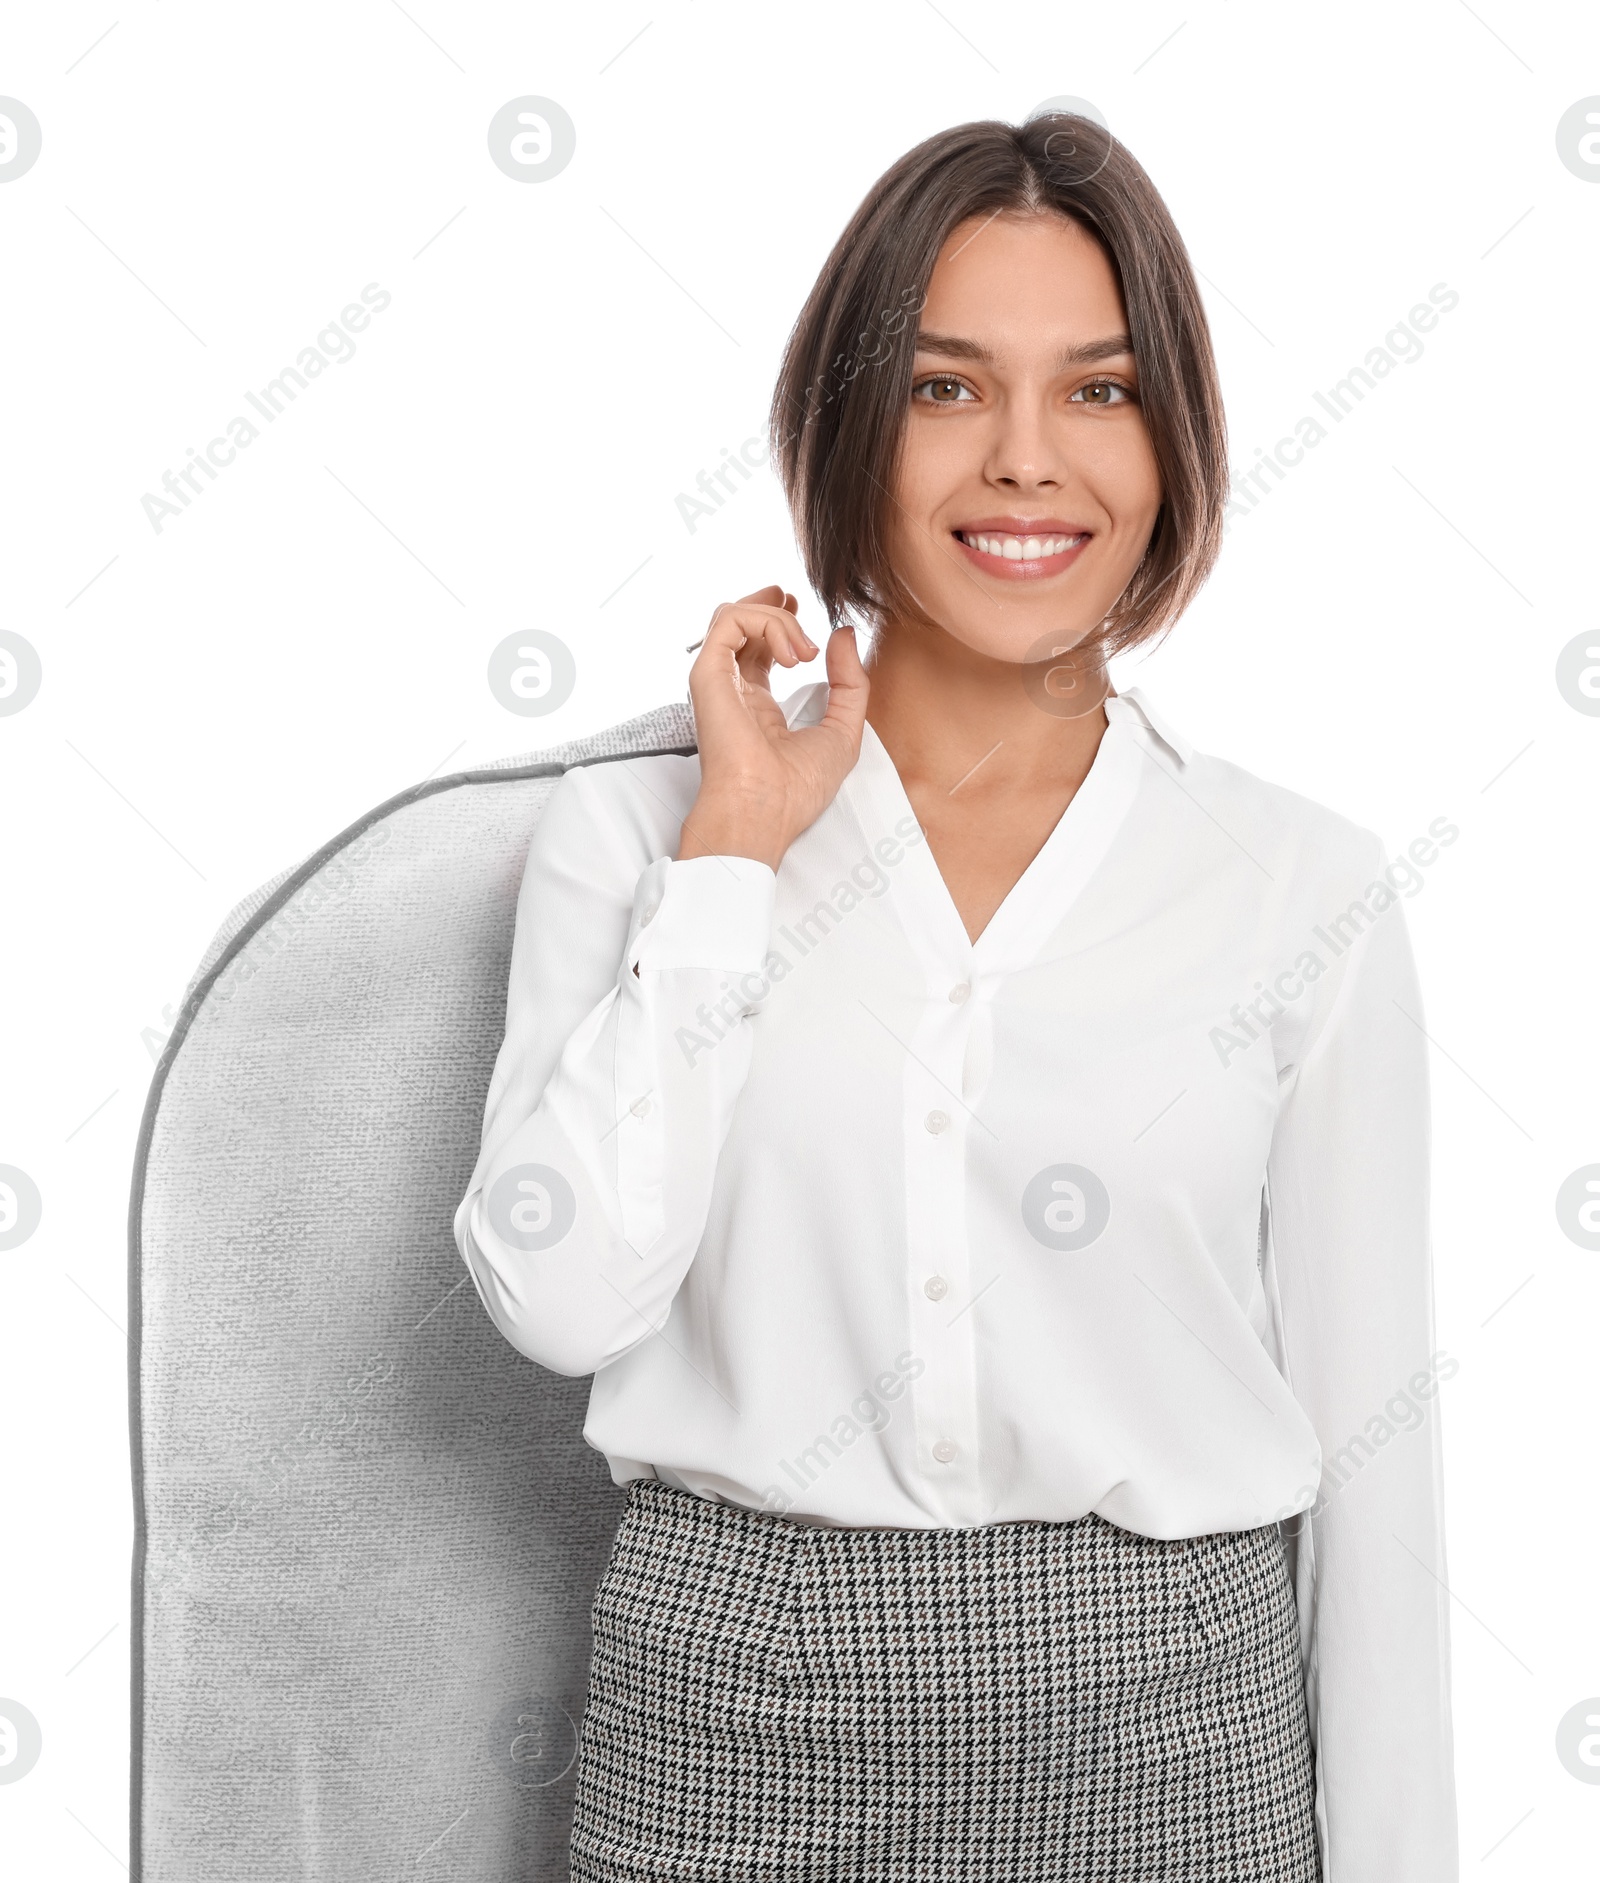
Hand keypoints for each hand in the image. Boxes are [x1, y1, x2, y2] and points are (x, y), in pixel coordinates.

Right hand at [678, 584, 868, 870]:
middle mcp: (732, 690)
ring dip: (776, 617)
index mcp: (756, 705)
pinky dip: (765, 622)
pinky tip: (793, 654)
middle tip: (795, 600)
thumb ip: (850, 681)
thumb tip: (843, 634)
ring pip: (733, 615)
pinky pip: (729, 620)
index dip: (780, 623)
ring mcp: (718, 680)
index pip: (759, 649)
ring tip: (804, 650)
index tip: (804, 612)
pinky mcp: (708, 674)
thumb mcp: (844, 730)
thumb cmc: (797, 789)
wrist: (767, 809)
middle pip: (740, 624)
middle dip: (770, 605)